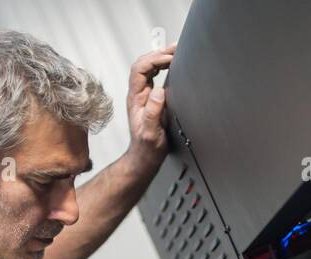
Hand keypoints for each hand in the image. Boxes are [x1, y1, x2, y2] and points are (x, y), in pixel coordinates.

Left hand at [124, 43, 175, 173]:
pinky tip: (171, 64)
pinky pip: (153, 76)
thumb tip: (159, 91)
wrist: (145, 157)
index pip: (140, 69)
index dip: (154, 60)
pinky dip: (162, 66)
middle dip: (158, 53)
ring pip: (148, 68)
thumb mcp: (151, 133)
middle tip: (174, 49)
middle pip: (143, 64)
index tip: (169, 59)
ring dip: (160, 57)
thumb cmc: (147, 148)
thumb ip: (153, 112)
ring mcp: (143, 95)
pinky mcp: (150, 99)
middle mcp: (138, 94)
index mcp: (136, 99)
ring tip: (174, 51)